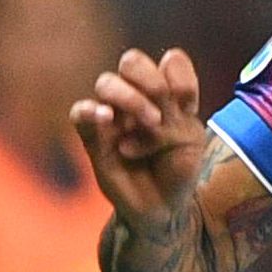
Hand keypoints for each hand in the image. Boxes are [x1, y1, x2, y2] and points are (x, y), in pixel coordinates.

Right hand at [70, 47, 209, 233]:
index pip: (170, 63)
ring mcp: (114, 116)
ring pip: (107, 83)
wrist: (163, 209)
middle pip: (132, 62)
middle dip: (149, 81)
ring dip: (129, 98)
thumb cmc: (178, 172)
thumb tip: (164, 63)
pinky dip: (90, 110)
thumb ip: (179, 103)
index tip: (188, 106)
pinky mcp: (93, 137)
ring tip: (148, 124)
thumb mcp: (191, 138)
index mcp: (167, 95)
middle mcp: (138, 99)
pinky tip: (106, 118)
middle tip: (161, 116)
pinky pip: (80, 112)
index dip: (179, 77)